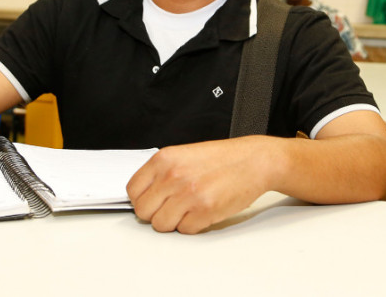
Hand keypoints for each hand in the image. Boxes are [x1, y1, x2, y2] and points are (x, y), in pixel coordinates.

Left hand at [126, 137, 270, 233]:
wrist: (253, 161)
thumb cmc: (221, 159)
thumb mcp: (184, 155)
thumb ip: (161, 173)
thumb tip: (143, 195)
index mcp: (164, 159)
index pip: (133, 191)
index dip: (142, 199)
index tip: (151, 201)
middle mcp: (173, 176)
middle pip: (143, 211)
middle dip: (156, 213)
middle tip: (171, 208)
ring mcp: (189, 194)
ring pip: (161, 225)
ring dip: (173, 222)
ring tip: (188, 209)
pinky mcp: (205, 210)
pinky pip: (185, 230)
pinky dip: (193, 225)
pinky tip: (203, 211)